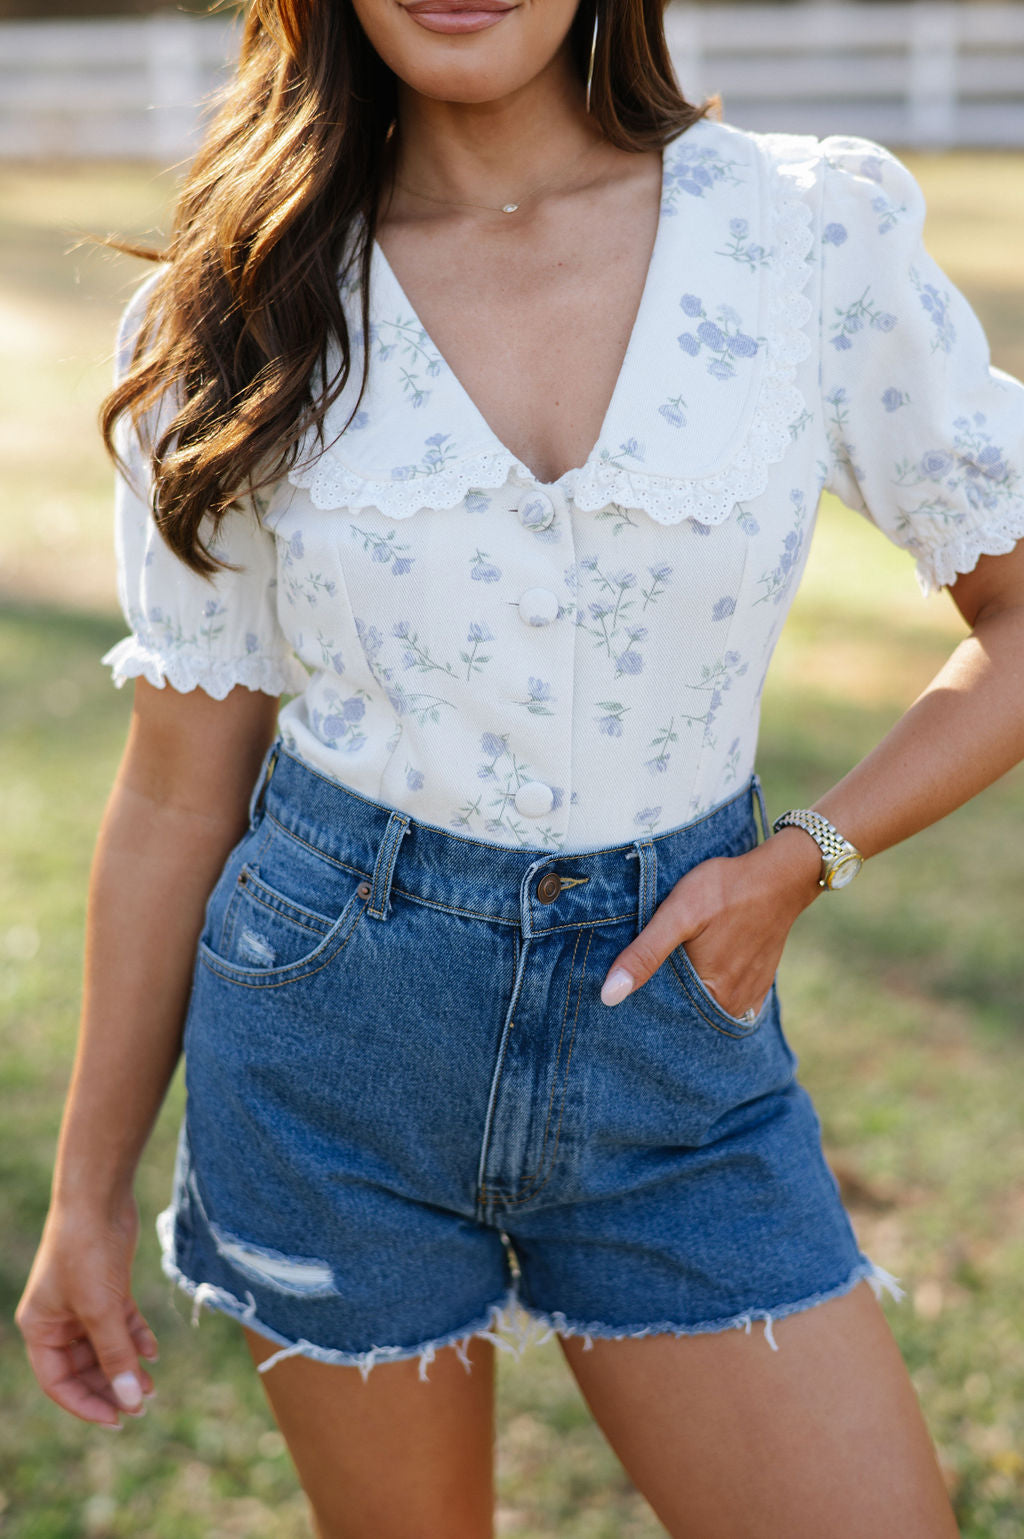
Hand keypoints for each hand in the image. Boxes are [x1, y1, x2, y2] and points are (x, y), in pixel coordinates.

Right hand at [15, 1192, 158, 1428]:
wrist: (100, 1198)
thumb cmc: (86, 1252)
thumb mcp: (101, 1311)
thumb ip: (116, 1356)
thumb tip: (131, 1400)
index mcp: (41, 1328)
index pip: (58, 1382)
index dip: (86, 1404)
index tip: (117, 1420)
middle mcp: (59, 1319)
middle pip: (84, 1368)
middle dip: (112, 1387)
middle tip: (141, 1406)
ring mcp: (84, 1303)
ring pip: (106, 1347)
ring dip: (128, 1365)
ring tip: (153, 1386)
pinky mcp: (108, 1287)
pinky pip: (121, 1324)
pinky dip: (136, 1338)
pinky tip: (154, 1352)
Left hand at [599, 829, 822, 1012]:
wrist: (780, 876)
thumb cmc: (726, 890)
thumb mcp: (678, 914)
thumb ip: (645, 954)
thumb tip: (609, 996)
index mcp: (710, 995)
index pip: (662, 1013)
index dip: (642, 998)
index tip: (625, 985)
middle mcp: (732, 1005)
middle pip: (684, 1010)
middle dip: (664, 997)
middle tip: (651, 968)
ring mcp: (748, 997)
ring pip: (705, 1004)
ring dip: (688, 993)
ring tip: (675, 966)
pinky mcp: (758, 984)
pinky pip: (726, 997)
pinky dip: (710, 989)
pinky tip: (701, 967)